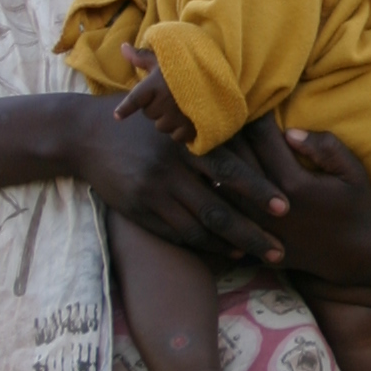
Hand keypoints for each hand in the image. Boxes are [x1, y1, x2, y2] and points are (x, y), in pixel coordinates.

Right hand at [68, 98, 286, 268]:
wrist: (85, 135)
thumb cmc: (143, 121)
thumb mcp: (174, 115)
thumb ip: (211, 127)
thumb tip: (261, 131)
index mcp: (183, 143)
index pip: (228, 171)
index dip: (258, 190)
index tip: (284, 207)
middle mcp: (168, 170)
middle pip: (218, 209)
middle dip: (252, 233)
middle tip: (281, 249)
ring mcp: (151, 195)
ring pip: (199, 229)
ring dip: (232, 245)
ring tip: (260, 255)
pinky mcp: (138, 213)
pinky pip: (177, 236)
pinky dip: (206, 247)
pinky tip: (228, 252)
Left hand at [113, 52, 194, 142]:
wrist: (217, 76)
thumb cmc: (186, 66)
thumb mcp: (163, 59)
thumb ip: (141, 57)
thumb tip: (122, 47)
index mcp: (155, 85)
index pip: (135, 100)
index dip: (125, 108)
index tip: (117, 116)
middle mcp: (164, 102)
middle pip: (149, 114)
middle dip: (156, 106)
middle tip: (170, 95)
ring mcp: (177, 117)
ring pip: (162, 126)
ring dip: (168, 119)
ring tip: (180, 106)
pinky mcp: (191, 127)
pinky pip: (176, 136)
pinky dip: (181, 130)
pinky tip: (188, 117)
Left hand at [227, 124, 370, 285]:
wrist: (355, 259)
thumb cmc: (357, 209)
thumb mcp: (354, 173)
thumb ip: (326, 148)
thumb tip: (289, 131)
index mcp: (293, 183)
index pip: (261, 137)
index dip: (253, 113)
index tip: (250, 97)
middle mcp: (269, 204)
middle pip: (236, 158)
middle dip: (228, 132)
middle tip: (223, 112)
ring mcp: (258, 227)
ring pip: (223, 185)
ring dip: (218, 161)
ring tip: (214, 140)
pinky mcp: (253, 242)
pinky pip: (226, 213)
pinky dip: (218, 193)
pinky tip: (214, 178)